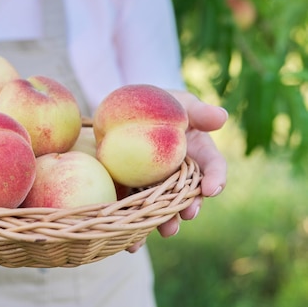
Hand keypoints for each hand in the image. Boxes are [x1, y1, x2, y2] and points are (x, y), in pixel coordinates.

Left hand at [127, 90, 227, 251]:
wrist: (125, 110)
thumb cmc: (161, 104)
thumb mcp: (180, 103)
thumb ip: (199, 111)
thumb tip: (221, 117)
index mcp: (198, 155)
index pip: (213, 169)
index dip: (215, 179)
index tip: (211, 188)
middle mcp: (180, 175)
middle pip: (189, 195)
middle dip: (190, 206)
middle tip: (188, 213)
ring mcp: (156, 185)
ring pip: (163, 209)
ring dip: (165, 222)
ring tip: (166, 231)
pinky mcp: (132, 191)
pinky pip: (134, 212)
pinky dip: (133, 229)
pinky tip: (131, 244)